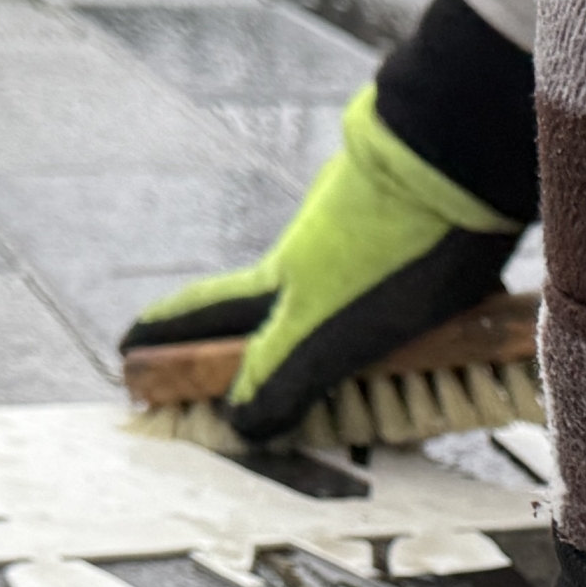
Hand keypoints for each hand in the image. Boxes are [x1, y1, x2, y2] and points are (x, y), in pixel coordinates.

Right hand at [119, 86, 522, 443]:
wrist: (458, 162)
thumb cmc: (390, 253)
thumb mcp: (330, 331)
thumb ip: (283, 379)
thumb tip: (238, 425)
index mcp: (282, 284)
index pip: (205, 313)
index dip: (165, 335)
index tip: (127, 350)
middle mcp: (310, 254)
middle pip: (258, 297)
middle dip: (225, 327)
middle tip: (198, 347)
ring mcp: (356, 231)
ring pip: (320, 281)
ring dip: (306, 313)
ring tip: (311, 344)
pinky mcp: (407, 220)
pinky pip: (379, 268)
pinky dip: (375, 295)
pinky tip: (400, 305)